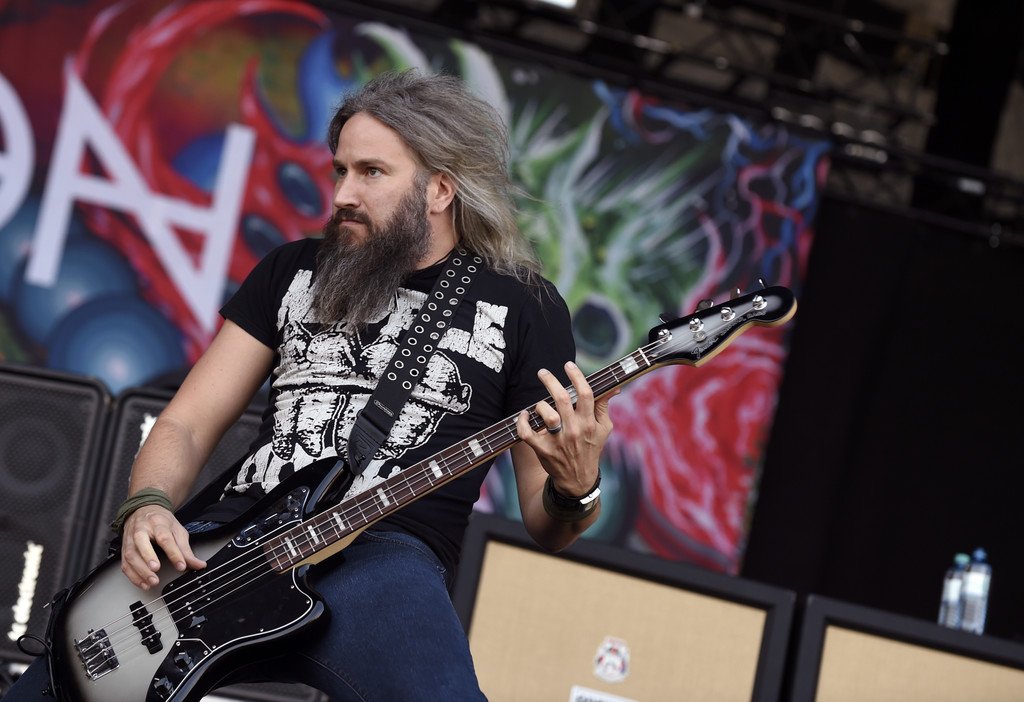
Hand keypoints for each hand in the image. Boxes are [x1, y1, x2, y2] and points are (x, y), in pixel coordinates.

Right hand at [121, 505, 206, 589]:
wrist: (143, 511)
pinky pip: (125, 564)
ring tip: (152, 581)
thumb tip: (199, 564)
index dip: (174, 553)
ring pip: (131, 555)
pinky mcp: (124, 549)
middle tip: (156, 570)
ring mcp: (130, 539)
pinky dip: (133, 576)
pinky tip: (143, 583)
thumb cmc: (161, 522)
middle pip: (141, 543)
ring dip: (140, 571)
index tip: (181, 566)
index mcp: (158, 523)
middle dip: (148, 557)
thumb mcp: (177, 530)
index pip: (166, 538)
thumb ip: (186, 549)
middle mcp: (141, 530)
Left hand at [516, 361, 616, 495]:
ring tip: (538, 404)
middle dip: (550, 381)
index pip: (585, 394)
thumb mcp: (604, 429)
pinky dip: (522, 422)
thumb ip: (604, 406)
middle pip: (562, 399)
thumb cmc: (590, 448)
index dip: (576, 376)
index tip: (568, 365)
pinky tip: (523, 415)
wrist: (578, 480)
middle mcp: (574, 430)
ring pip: (546, 415)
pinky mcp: (543, 451)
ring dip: (539, 405)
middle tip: (541, 372)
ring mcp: (558, 441)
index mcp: (589, 422)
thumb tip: (614, 387)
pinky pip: (527, 434)